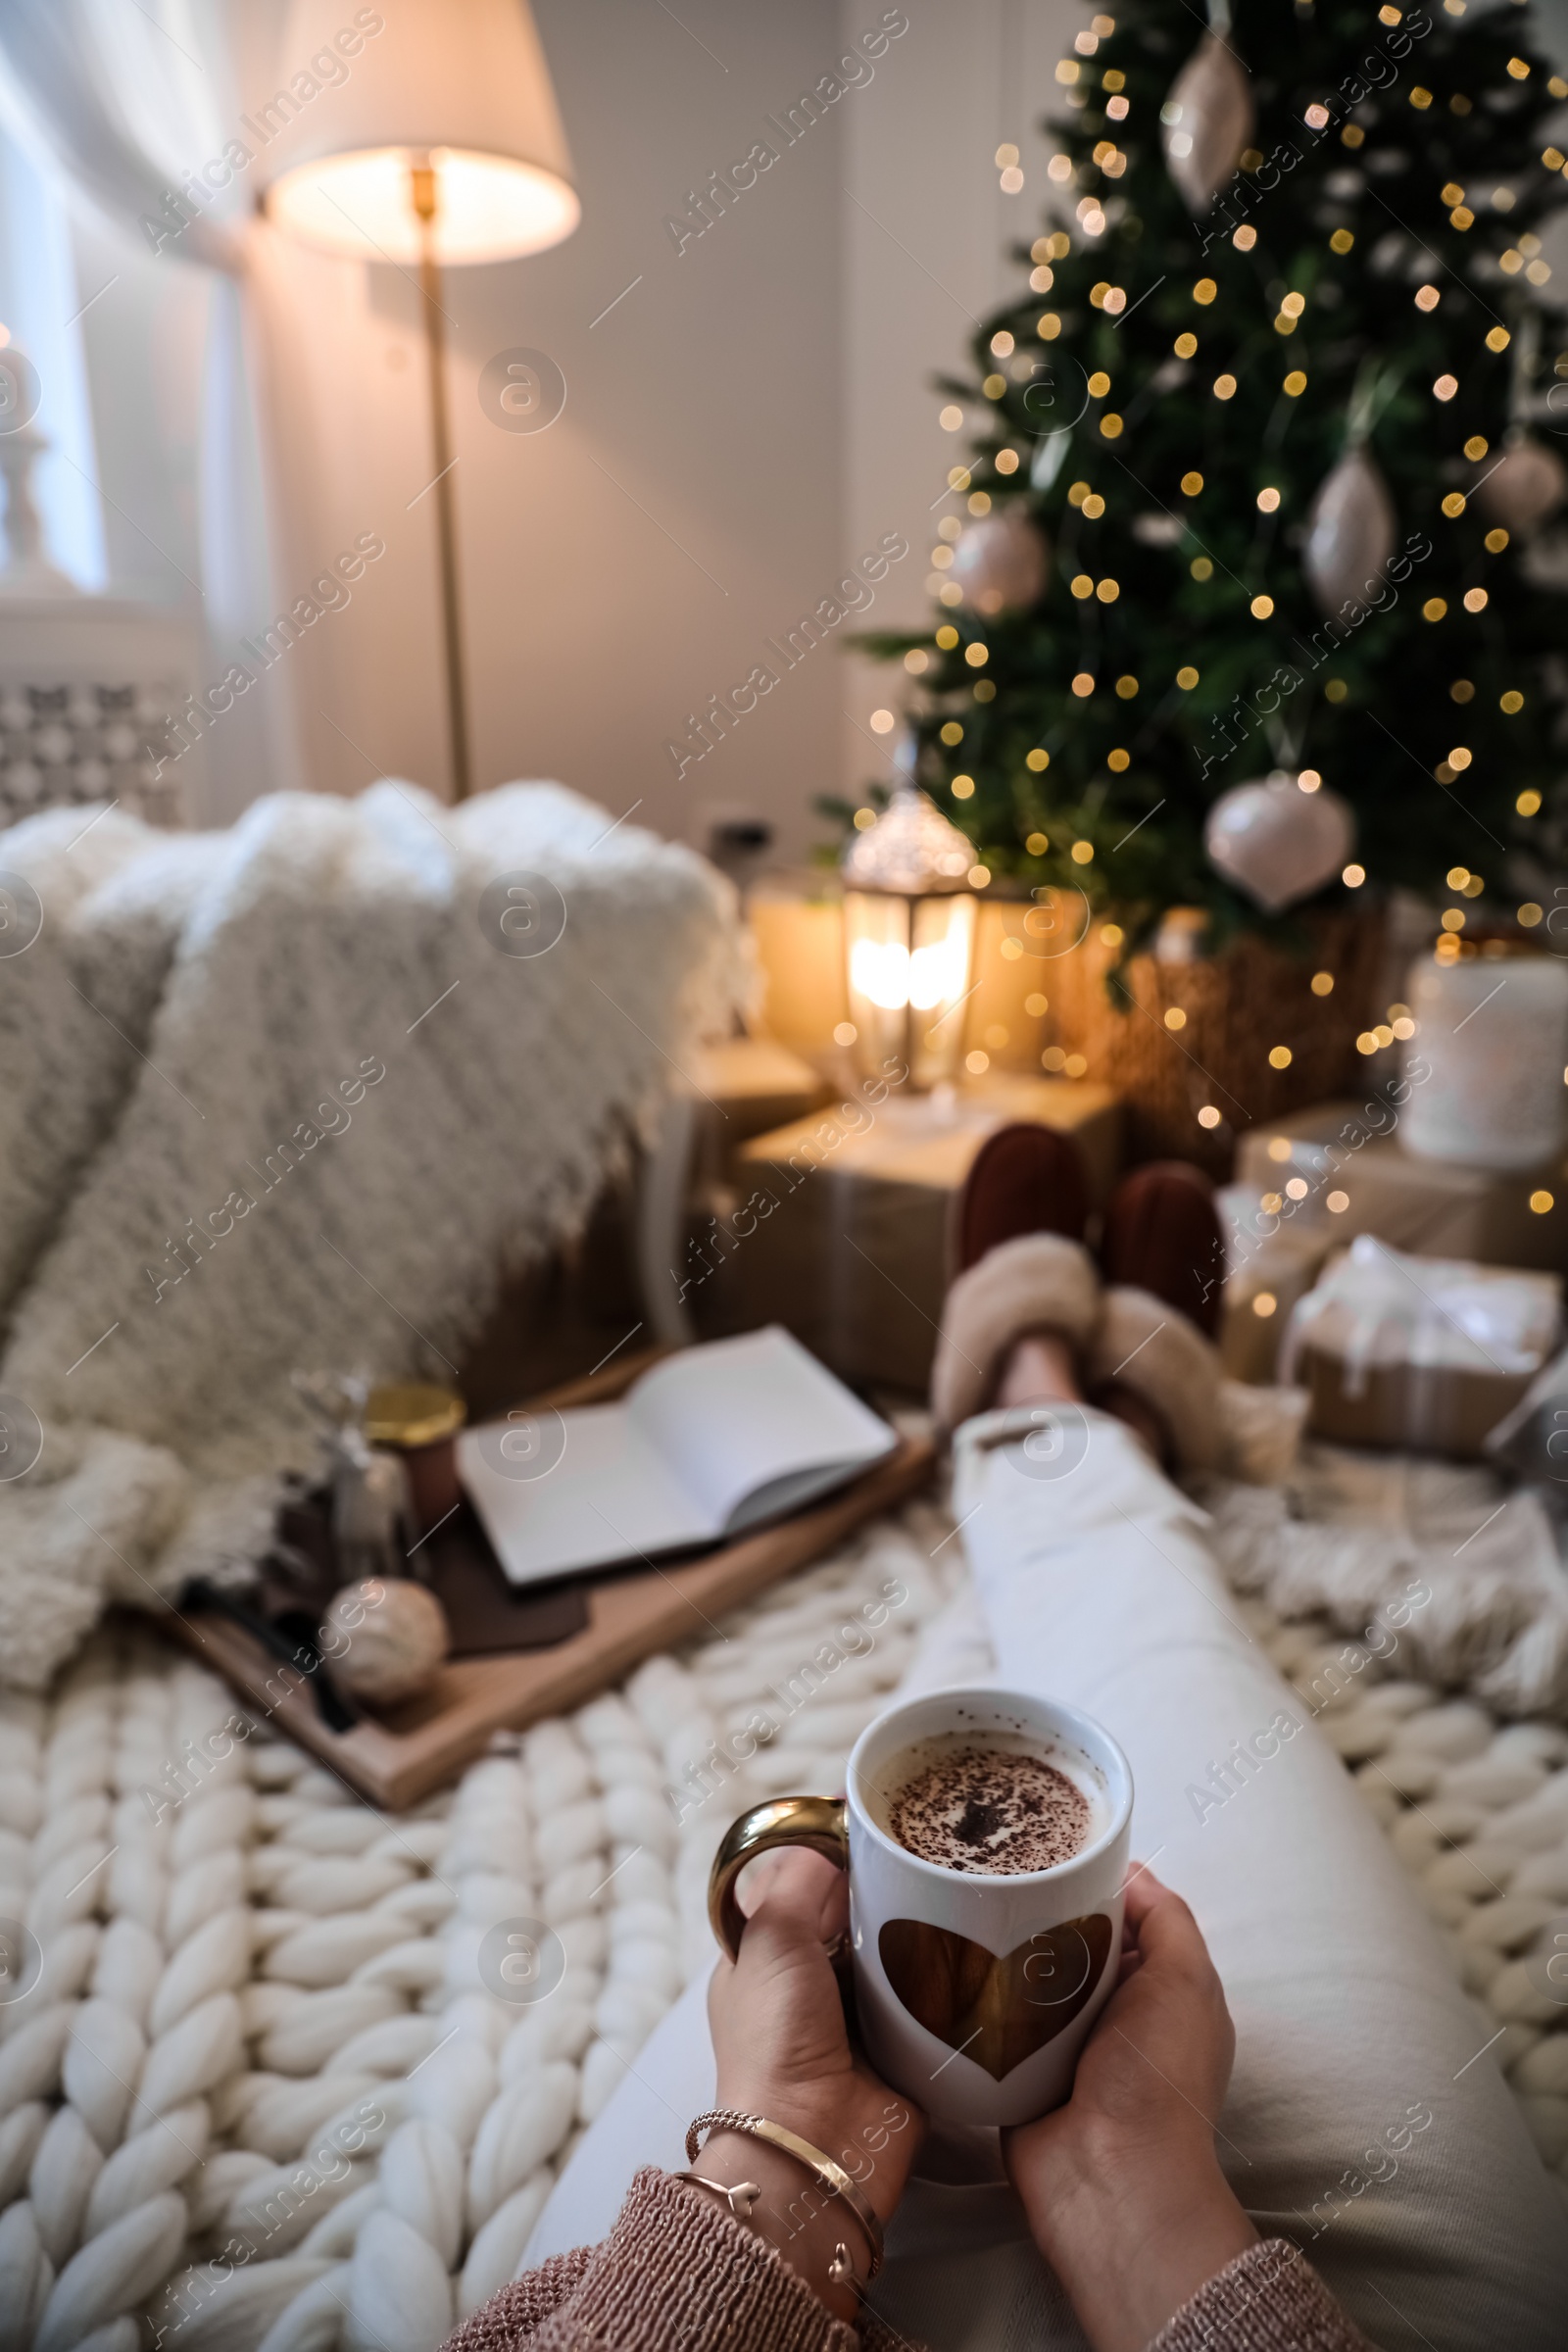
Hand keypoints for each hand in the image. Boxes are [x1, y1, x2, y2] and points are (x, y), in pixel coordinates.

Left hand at [705, 1847, 924, 2319]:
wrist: (818, 2146)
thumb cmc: (776, 2044)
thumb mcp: (771, 1940)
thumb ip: (796, 1881)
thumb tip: (829, 1837)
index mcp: (766, 1957)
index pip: (801, 1885)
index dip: (833, 1853)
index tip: (878, 1820)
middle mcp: (813, 1984)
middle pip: (856, 1914)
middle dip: (888, 1886)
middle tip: (935, 1845)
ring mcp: (861, 2018)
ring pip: (898, 1949)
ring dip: (924, 1927)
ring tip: (965, 1881)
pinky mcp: (907, 2047)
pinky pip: (935, 1995)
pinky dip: (951, 1974)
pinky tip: (979, 1937)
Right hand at [1003, 1868, 1257, 2351]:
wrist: (1108, 2178)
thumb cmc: (1157, 2076)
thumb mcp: (1186, 1982)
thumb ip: (1168, 1920)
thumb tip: (1128, 1871)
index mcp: (1160, 1991)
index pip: (1126, 1918)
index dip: (1094, 1881)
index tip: (1050, 1846)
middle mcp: (1112, 2015)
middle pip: (1071, 1943)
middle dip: (1040, 1911)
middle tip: (992, 1871)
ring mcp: (1060, 2045)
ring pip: (1027, 1978)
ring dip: (1002, 1953)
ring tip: (957, 1904)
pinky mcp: (1014, 2070)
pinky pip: (991, 2021)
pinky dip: (974, 1998)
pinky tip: (943, 1959)